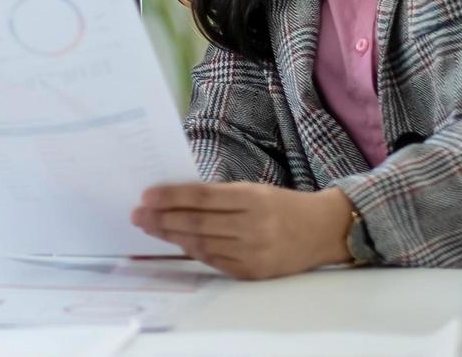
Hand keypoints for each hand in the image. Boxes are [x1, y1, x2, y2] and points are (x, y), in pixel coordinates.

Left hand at [131, 183, 356, 279]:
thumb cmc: (282, 206)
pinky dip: (192, 251)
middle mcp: (253, 226)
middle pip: (197, 223)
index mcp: (253, 198)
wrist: (323, 231)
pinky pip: (214, 262)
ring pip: (202, 244)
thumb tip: (175, 199)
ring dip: (171, 236)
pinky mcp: (253, 272)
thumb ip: (220, 196)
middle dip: (162, 219)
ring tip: (150, 227)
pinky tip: (176, 243)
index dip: (171, 197)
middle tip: (137, 214)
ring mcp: (253, 252)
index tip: (146, 196)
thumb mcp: (254, 190)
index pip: (202, 197)